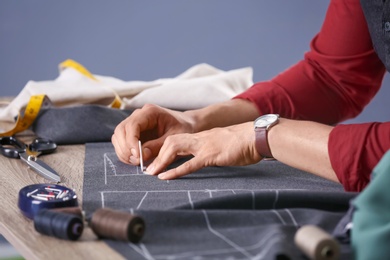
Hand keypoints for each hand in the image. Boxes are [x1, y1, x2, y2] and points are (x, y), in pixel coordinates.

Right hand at [112, 104, 194, 164]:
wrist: (187, 124)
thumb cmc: (183, 128)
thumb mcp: (175, 138)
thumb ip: (158, 146)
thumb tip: (142, 155)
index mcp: (150, 112)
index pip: (132, 125)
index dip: (131, 141)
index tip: (138, 156)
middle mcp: (139, 115)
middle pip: (121, 130)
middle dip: (126, 148)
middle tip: (137, 161)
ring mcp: (134, 123)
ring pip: (118, 137)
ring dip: (124, 152)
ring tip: (137, 162)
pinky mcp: (133, 132)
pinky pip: (122, 142)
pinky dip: (125, 153)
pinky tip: (136, 160)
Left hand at [145, 122, 262, 179]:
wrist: (257, 136)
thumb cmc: (244, 142)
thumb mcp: (225, 143)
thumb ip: (214, 148)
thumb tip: (211, 155)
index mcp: (203, 137)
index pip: (177, 139)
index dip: (163, 149)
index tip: (155, 160)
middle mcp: (200, 138)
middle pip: (170, 141)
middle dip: (156, 154)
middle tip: (147, 168)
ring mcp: (205, 145)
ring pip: (175, 148)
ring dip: (161, 160)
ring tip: (151, 172)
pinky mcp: (212, 154)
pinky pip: (189, 163)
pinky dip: (175, 170)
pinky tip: (165, 177)